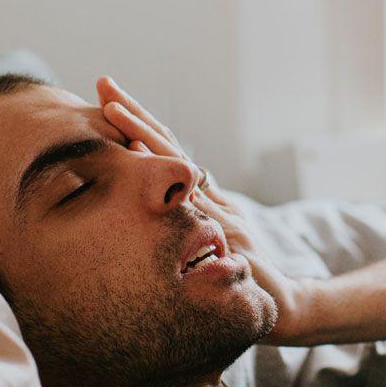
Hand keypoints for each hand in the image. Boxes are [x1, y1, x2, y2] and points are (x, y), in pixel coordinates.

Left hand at [96, 76, 307, 343]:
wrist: (282, 303)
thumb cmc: (245, 277)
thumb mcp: (214, 247)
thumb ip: (195, 225)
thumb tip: (164, 210)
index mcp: (203, 198)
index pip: (168, 152)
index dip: (140, 126)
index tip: (110, 101)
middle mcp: (208, 196)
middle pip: (168, 145)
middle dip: (134, 114)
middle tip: (103, 83)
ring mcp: (216, 209)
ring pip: (176, 162)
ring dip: (142, 133)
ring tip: (113, 107)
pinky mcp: (226, 227)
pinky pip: (190, 196)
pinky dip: (166, 173)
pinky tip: (140, 156)